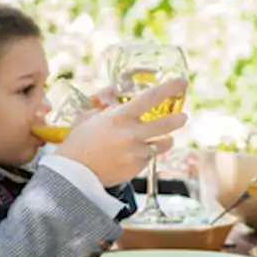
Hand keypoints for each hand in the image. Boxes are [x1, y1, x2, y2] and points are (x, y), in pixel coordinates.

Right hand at [57, 78, 188, 187]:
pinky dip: (145, 155)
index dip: (169, 88)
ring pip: (162, 144)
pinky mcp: (137, 168)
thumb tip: (113, 94)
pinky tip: (133, 156)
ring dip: (164, 141)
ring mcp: (136, 152)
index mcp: (120, 117)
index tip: (183, 82)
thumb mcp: (88, 117)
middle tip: (183, 117)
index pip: (151, 97)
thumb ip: (104, 105)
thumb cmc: (78, 143)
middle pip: (166, 124)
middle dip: (178, 120)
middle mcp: (132, 133)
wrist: (73, 173)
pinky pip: (149, 158)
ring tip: (160, 140)